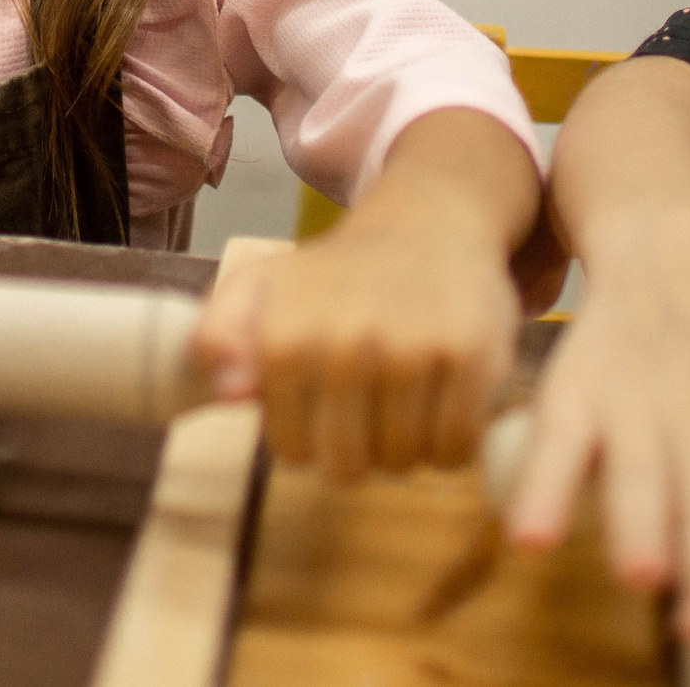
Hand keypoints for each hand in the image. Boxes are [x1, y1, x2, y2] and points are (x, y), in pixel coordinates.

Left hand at [194, 108, 535, 475]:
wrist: (427, 224)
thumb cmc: (335, 274)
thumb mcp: (258, 289)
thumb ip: (219, 338)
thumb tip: (227, 394)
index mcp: (286, 337)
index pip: (292, 450)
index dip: (309, 441)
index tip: (320, 409)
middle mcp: (345, 344)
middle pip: (348, 466)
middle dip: (357, 454)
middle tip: (367, 411)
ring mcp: (411, 351)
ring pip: (404, 463)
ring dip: (405, 451)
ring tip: (404, 403)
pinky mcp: (471, 357)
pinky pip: (457, 448)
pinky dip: (451, 446)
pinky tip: (441, 407)